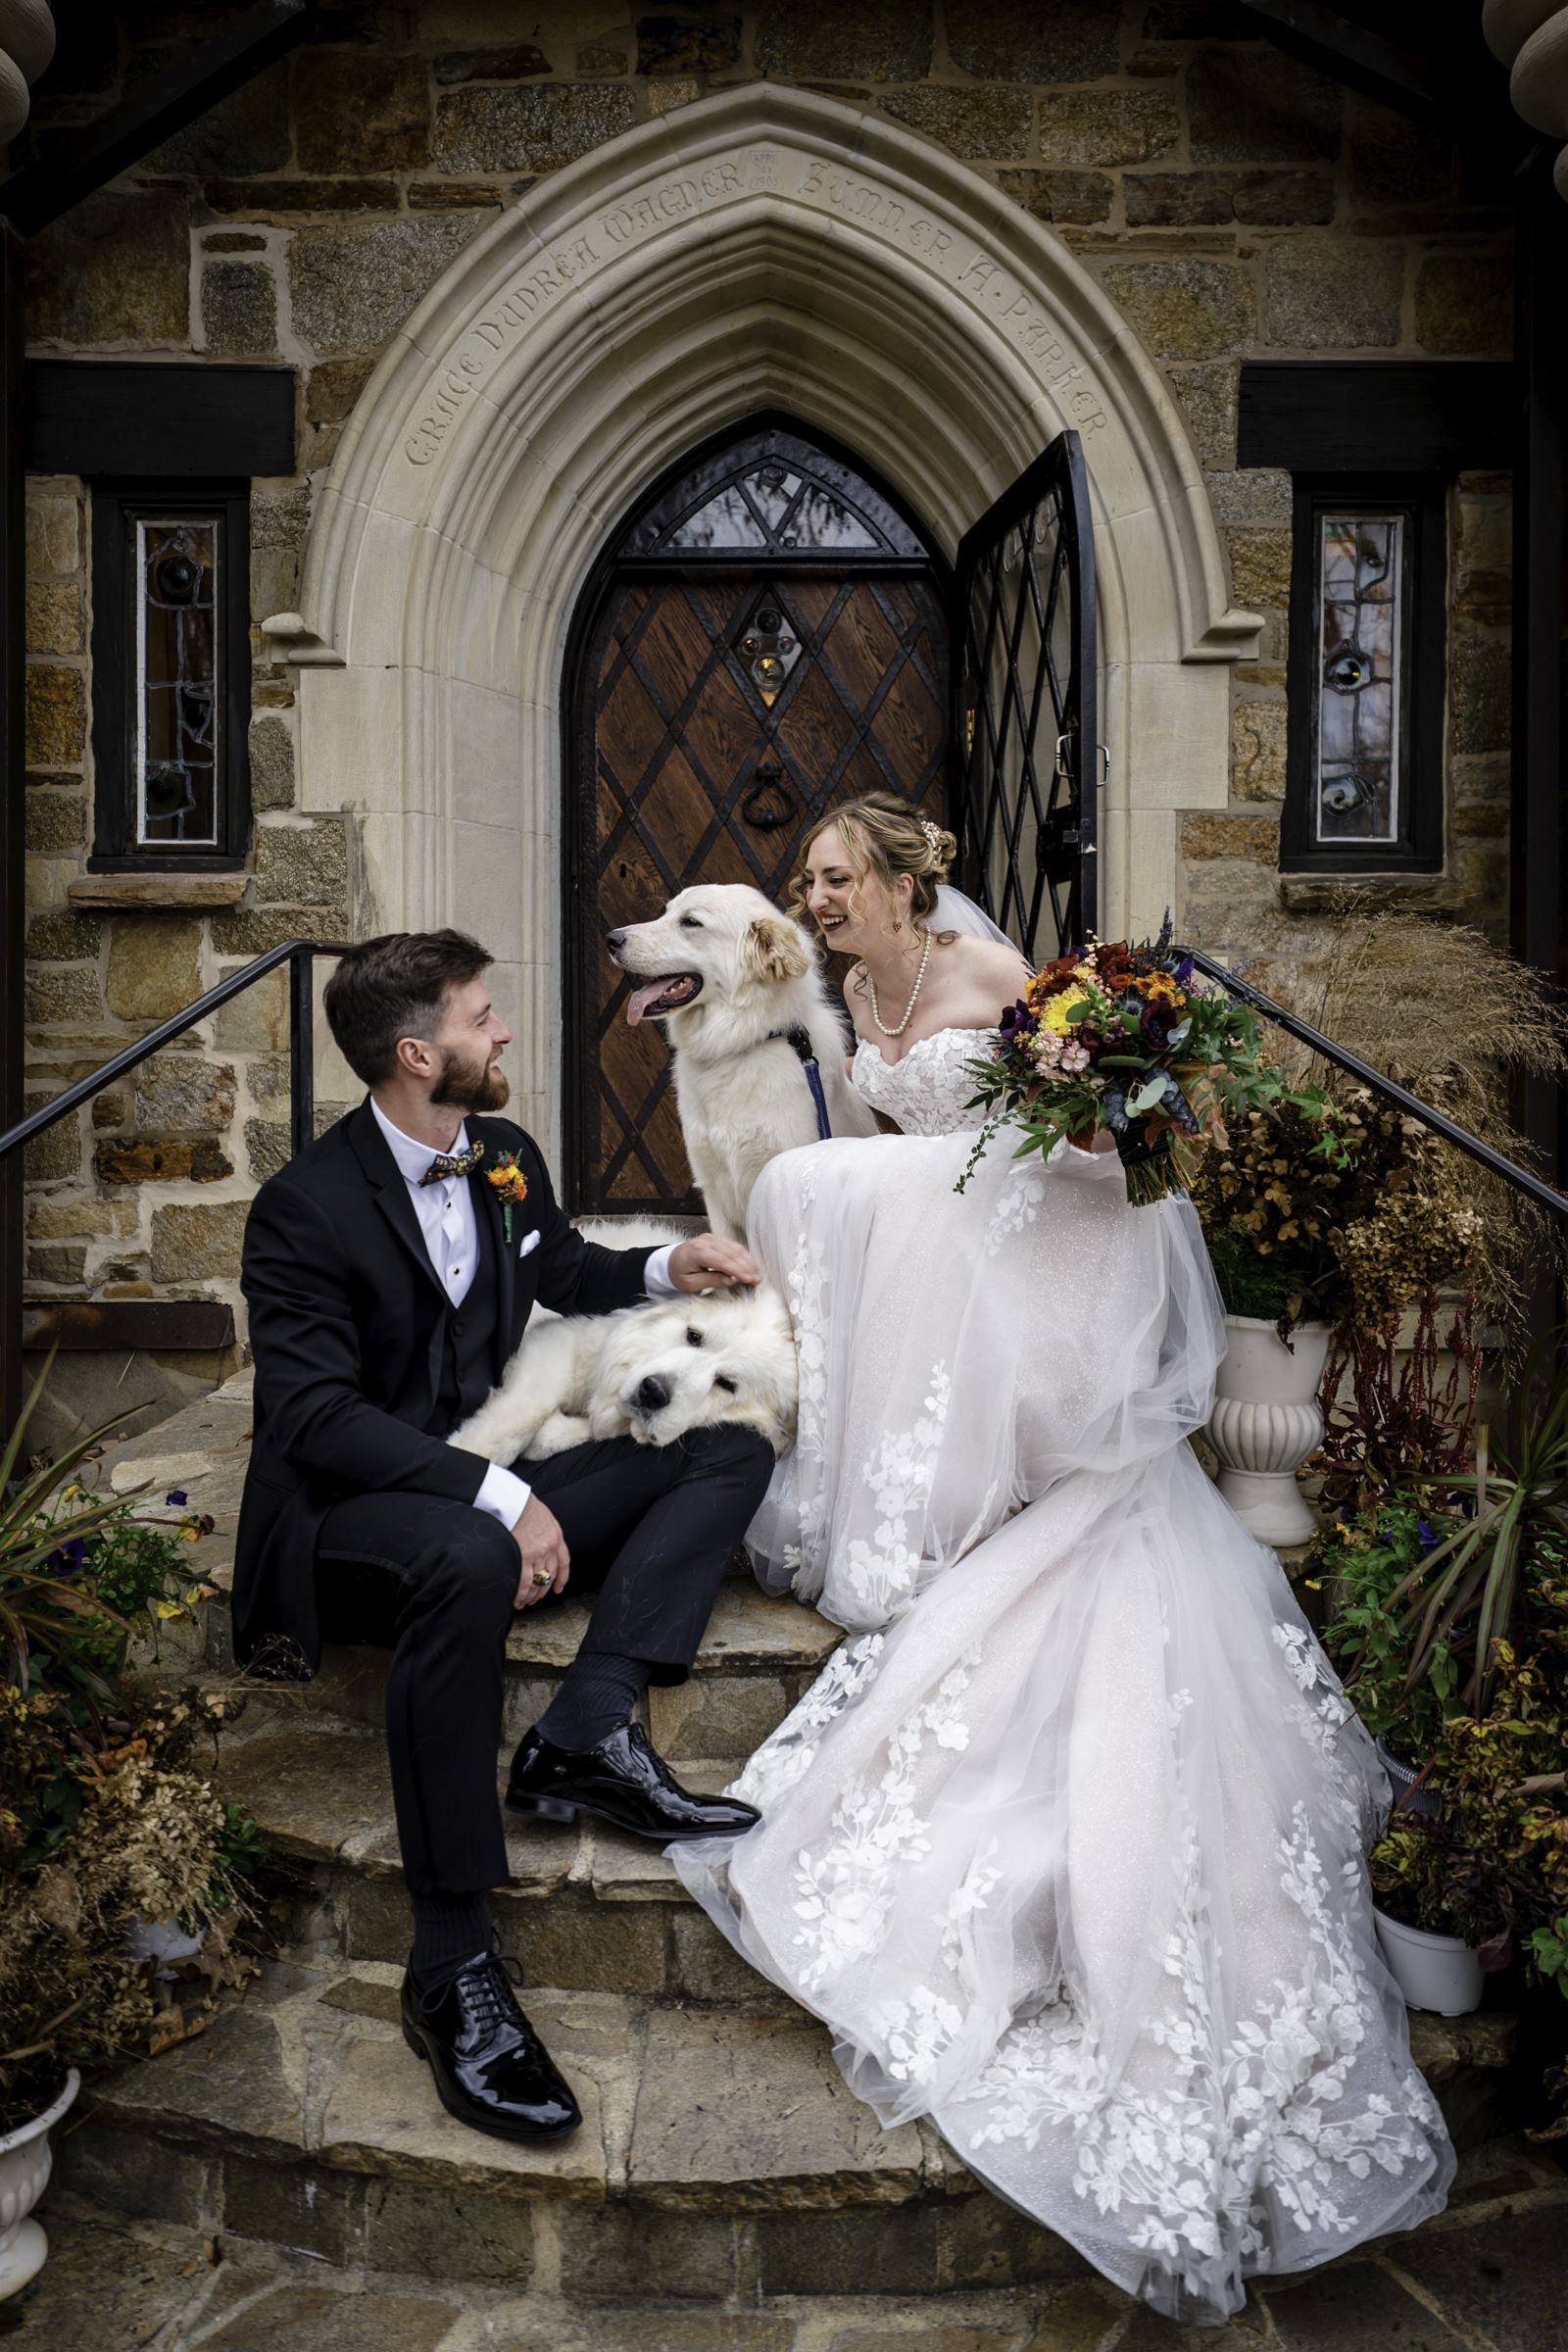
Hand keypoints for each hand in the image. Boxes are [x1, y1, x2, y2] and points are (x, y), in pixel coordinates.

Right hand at [511, 1491, 569, 1606]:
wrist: (511, 1498)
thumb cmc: (521, 1504)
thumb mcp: (542, 1515)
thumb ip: (544, 1530)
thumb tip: (537, 1539)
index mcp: (556, 1536)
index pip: (563, 1562)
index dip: (562, 1578)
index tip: (558, 1588)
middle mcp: (550, 1547)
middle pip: (550, 1576)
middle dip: (542, 1591)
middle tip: (535, 1599)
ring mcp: (537, 1553)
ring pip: (537, 1582)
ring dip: (530, 1595)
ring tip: (523, 1603)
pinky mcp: (522, 1556)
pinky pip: (524, 1582)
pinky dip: (520, 1594)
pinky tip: (516, 1599)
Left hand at [667, 1235, 761, 1292]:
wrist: (669, 1261)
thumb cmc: (678, 1274)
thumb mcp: (690, 1283)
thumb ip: (710, 1280)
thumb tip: (729, 1280)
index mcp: (698, 1252)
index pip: (723, 1261)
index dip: (739, 1271)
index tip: (751, 1280)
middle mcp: (706, 1241)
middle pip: (732, 1253)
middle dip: (747, 1267)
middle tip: (758, 1280)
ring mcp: (712, 1238)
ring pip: (735, 1248)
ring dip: (748, 1261)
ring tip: (757, 1275)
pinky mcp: (716, 1239)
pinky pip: (733, 1246)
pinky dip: (743, 1256)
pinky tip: (750, 1266)